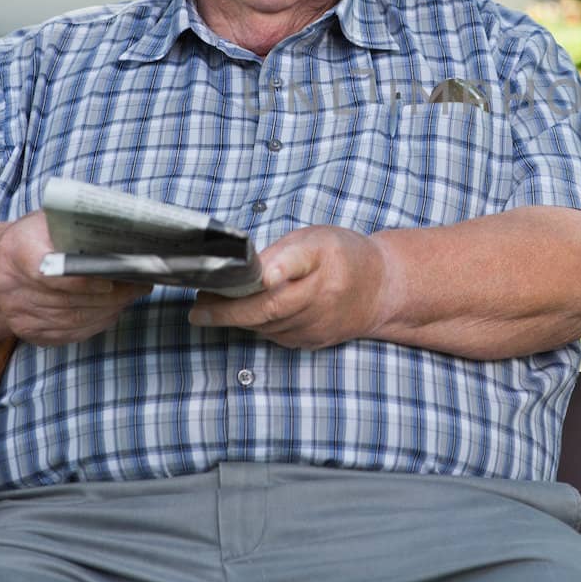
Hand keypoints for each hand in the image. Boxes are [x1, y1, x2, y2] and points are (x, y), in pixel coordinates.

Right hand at [0, 211, 149, 346]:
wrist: (1, 265)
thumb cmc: (35, 236)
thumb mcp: (48, 220)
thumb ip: (77, 227)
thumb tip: (122, 236)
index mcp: (16, 251)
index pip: (48, 273)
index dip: (81, 282)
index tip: (111, 280)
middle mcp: (11, 287)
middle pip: (68, 300)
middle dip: (110, 295)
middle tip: (140, 284)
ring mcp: (18, 314)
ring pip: (72, 320)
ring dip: (109, 309)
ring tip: (132, 295)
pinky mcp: (29, 332)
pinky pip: (69, 333)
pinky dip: (96, 323)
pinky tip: (113, 309)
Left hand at [187, 225, 400, 349]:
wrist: (381, 290)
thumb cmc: (344, 257)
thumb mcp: (316, 239)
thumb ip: (282, 253)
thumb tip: (244, 268)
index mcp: (323, 262)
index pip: (294, 266)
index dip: (273, 271)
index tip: (254, 277)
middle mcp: (321, 298)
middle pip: (268, 309)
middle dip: (228, 311)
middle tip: (198, 308)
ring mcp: (317, 325)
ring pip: (266, 325)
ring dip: (236, 318)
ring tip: (210, 305)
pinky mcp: (312, 342)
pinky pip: (274, 335)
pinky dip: (255, 325)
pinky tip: (242, 313)